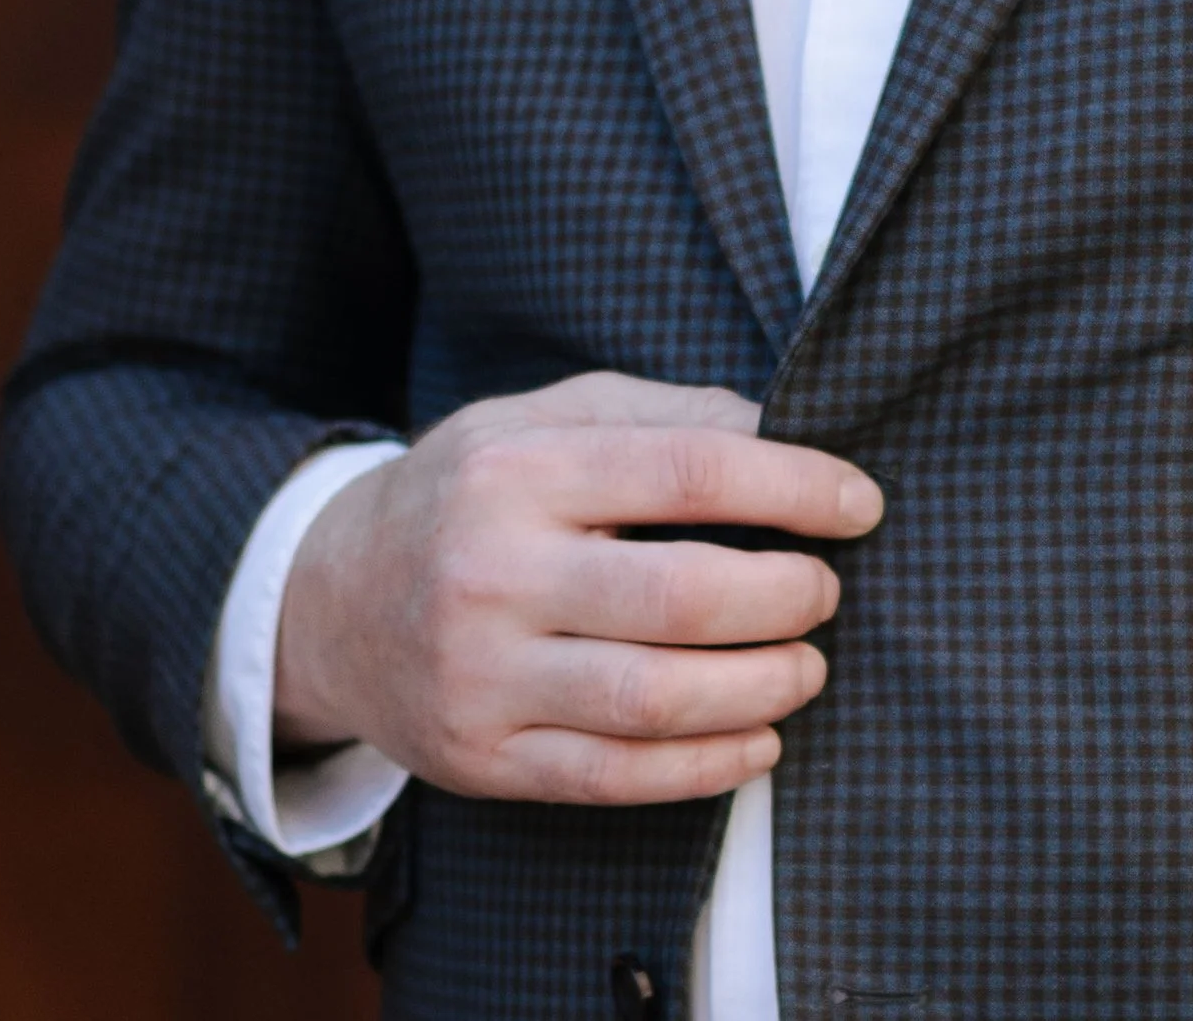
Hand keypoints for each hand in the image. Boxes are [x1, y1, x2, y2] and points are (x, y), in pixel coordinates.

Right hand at [272, 370, 881, 806]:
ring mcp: (480, 676)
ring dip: (762, 689)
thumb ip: (665, 414)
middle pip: (682, 597)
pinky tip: (761, 741)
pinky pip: (613, 778)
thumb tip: (789, 430)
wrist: (330, 598)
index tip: (861, 502)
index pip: (690, 470)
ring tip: (809, 665)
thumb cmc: (475, 491)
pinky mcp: (480, 759)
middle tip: (828, 590)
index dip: (795, 486)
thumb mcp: (548, 417)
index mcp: (520, 469)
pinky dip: (706, 768)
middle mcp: (493, 572)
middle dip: (786, 596)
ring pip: (655, 700)